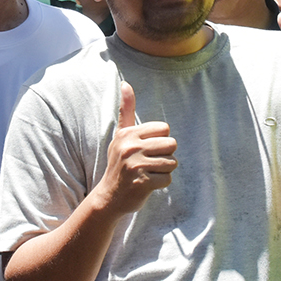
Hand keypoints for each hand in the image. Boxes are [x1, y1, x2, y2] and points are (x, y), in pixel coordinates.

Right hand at [94, 82, 176, 214]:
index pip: (164, 129)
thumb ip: (126, 110)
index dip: (160, 140)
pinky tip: (147, 184)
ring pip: (172, 162)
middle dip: (165, 155)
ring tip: (147, 173)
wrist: (109, 196)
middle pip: (172, 144)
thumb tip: (126, 83)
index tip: (146, 149)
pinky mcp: (141, 183)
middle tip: (149, 163)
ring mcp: (135, 165)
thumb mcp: (121, 136)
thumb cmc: (120, 162)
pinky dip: (160, 184)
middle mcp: (130, 147)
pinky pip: (167, 179)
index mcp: (128, 133)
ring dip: (163, 170)